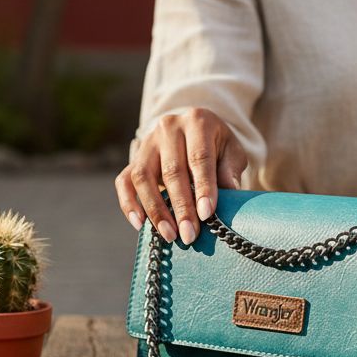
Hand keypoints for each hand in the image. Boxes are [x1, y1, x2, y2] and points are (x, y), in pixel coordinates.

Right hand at [115, 108, 247, 243]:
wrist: (194, 131)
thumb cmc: (217, 146)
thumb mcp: (232, 151)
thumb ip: (230, 170)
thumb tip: (229, 192)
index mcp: (197, 121)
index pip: (199, 157)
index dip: (203, 187)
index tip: (207, 215)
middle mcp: (168, 127)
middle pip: (172, 170)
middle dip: (181, 207)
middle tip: (189, 234)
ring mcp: (147, 142)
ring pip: (144, 176)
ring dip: (155, 209)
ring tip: (169, 235)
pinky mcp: (133, 158)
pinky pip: (124, 181)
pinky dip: (129, 204)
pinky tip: (139, 224)